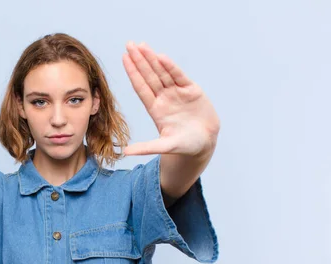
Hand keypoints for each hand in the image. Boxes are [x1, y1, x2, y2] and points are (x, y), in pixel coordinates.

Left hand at [122, 42, 219, 156]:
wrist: (206, 143)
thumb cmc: (184, 145)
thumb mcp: (165, 146)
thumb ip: (146, 148)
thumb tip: (126, 152)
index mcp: (156, 109)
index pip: (141, 88)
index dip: (133, 73)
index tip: (124, 58)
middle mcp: (165, 98)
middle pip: (149, 76)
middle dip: (140, 60)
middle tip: (129, 44)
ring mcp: (178, 93)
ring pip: (163, 73)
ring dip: (153, 59)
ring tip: (142, 45)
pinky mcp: (192, 91)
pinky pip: (180, 76)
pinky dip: (171, 67)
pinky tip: (161, 57)